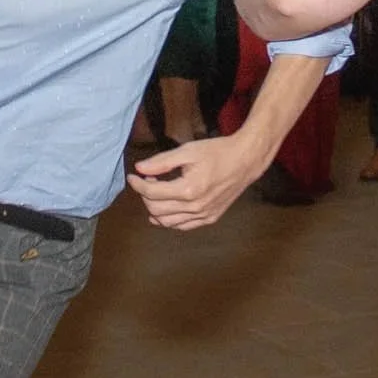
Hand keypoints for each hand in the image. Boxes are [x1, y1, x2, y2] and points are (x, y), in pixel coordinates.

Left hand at [127, 136, 269, 229]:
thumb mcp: (187, 151)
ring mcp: (203, 215)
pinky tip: (165, 210)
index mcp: (188, 189)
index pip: (151, 193)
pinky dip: (170, 220)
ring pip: (167, 222)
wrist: (245, 160)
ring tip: (155, 194)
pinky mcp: (210, 218)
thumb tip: (139, 168)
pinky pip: (183, 226)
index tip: (132, 176)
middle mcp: (195, 207)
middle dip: (145, 196)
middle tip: (147, 181)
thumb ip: (161, 162)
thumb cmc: (217, 152)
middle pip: (156, 210)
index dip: (137, 184)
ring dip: (155, 210)